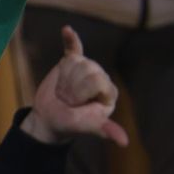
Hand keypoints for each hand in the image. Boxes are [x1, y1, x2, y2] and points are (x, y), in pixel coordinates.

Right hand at [20, 26, 128, 146]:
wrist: (48, 119)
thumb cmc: (69, 125)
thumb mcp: (87, 127)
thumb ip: (105, 129)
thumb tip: (125, 143)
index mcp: (109, 92)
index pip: (97, 81)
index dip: (81, 94)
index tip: (77, 107)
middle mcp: (100, 78)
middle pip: (86, 69)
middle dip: (71, 87)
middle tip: (68, 100)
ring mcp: (86, 69)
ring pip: (74, 62)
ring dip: (63, 78)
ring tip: (63, 92)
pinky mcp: (70, 63)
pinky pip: (72, 47)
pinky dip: (69, 39)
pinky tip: (66, 30)